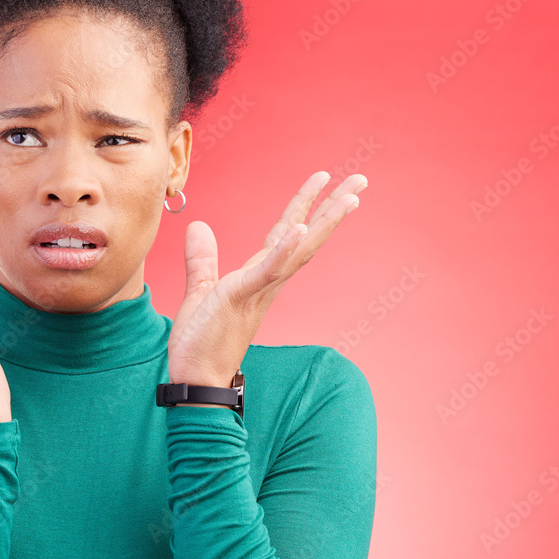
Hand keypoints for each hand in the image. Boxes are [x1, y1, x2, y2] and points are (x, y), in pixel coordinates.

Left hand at [168, 171, 367, 388]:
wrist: (196, 378)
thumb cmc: (202, 341)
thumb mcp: (201, 290)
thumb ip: (203, 258)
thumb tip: (198, 226)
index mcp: (259, 276)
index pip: (287, 233)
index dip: (305, 205)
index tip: (326, 180)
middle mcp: (268, 281)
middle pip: (307, 236)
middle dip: (333, 207)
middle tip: (361, 180)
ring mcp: (259, 289)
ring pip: (299, 250)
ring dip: (324, 222)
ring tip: (349, 197)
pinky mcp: (242, 297)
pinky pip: (268, 270)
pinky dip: (285, 249)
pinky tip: (300, 227)